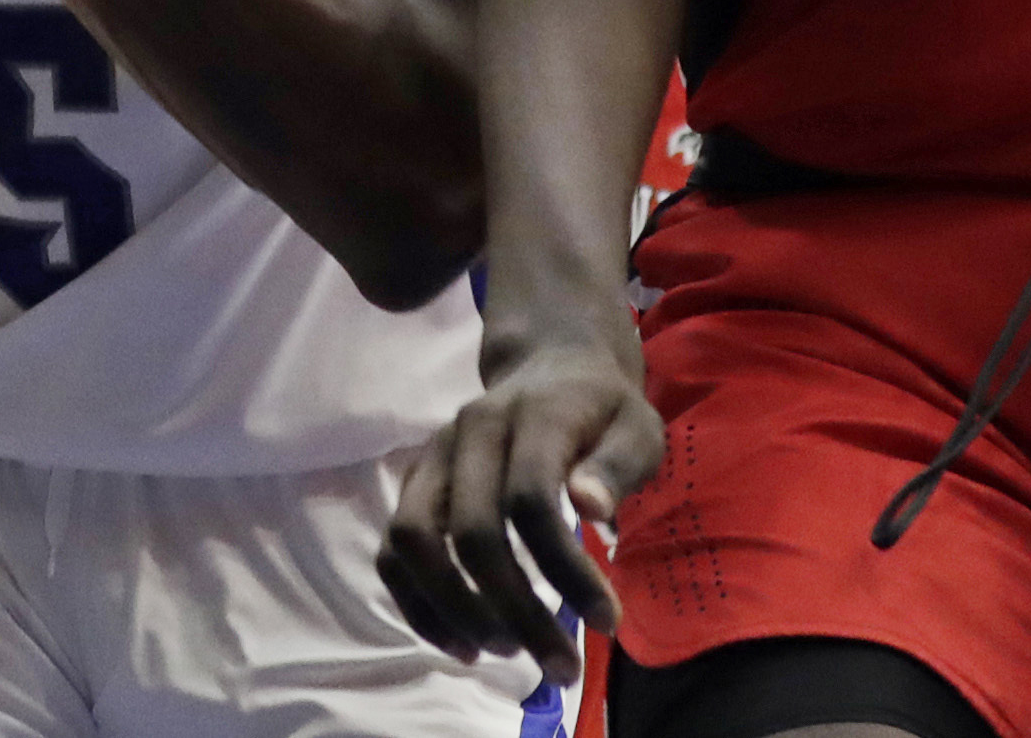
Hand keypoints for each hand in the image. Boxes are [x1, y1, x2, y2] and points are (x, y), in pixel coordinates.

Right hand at [378, 329, 665, 685]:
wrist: (552, 365)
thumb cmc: (602, 412)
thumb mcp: (637, 428)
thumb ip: (618, 465)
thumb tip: (589, 507)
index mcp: (533, 415)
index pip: (531, 500)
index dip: (567, 571)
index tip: (608, 621)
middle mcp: (471, 431)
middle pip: (472, 532)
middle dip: (516, 610)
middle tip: (560, 664)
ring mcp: (434, 455)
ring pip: (413, 539)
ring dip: (454, 609)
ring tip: (504, 652)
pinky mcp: (415, 480)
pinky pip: (393, 550)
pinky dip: (417, 604)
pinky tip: (463, 643)